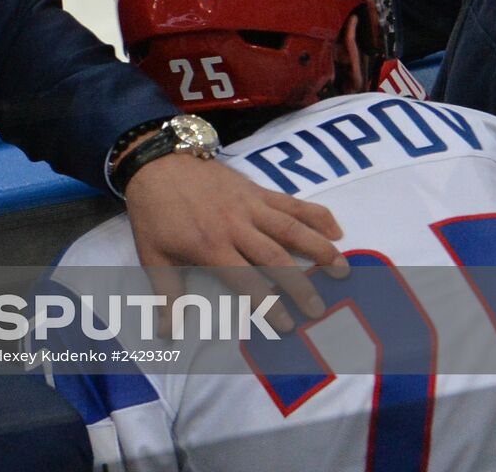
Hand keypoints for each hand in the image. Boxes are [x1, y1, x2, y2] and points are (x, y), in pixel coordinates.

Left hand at [124, 154, 349, 331]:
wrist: (156, 163)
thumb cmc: (154, 213)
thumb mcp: (153, 256)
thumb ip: (166, 296)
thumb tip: (168, 332)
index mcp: (210, 247)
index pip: (246, 281)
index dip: (267, 305)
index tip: (287, 325)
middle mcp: (235, 227)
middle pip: (276, 259)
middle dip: (300, 286)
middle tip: (319, 309)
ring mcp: (249, 206)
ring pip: (292, 229)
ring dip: (320, 249)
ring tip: (342, 270)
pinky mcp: (257, 190)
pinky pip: (291, 203)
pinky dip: (316, 215)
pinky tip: (336, 230)